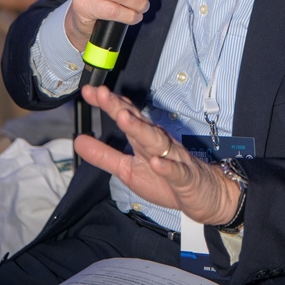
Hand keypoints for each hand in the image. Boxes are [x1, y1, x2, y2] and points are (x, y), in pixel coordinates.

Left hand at [75, 85, 240, 225]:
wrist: (206, 195)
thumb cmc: (166, 181)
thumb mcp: (128, 170)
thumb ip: (104, 155)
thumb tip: (78, 141)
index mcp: (144, 140)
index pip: (126, 115)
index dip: (108, 103)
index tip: (89, 90)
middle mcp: (159, 143)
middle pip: (138, 122)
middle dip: (120, 107)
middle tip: (102, 94)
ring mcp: (174, 159)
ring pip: (157, 142)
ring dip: (141, 129)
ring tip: (124, 118)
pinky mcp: (186, 179)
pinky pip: (177, 171)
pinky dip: (167, 167)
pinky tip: (157, 162)